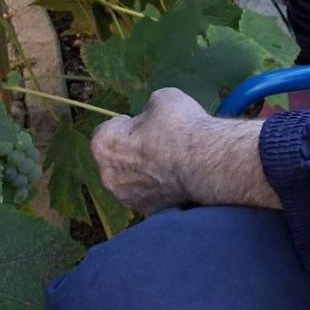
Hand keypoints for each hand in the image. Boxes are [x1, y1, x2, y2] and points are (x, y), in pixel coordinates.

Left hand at [91, 88, 208, 215]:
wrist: (206, 162)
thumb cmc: (180, 126)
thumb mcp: (162, 99)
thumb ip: (147, 109)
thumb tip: (151, 117)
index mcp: (103, 144)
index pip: (105, 131)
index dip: (125, 126)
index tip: (143, 124)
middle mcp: (107, 176)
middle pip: (116, 159)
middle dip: (131, 151)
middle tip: (157, 142)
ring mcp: (127, 198)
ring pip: (131, 181)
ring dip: (143, 172)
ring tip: (169, 162)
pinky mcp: (147, 211)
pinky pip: (148, 195)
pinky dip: (158, 189)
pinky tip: (176, 178)